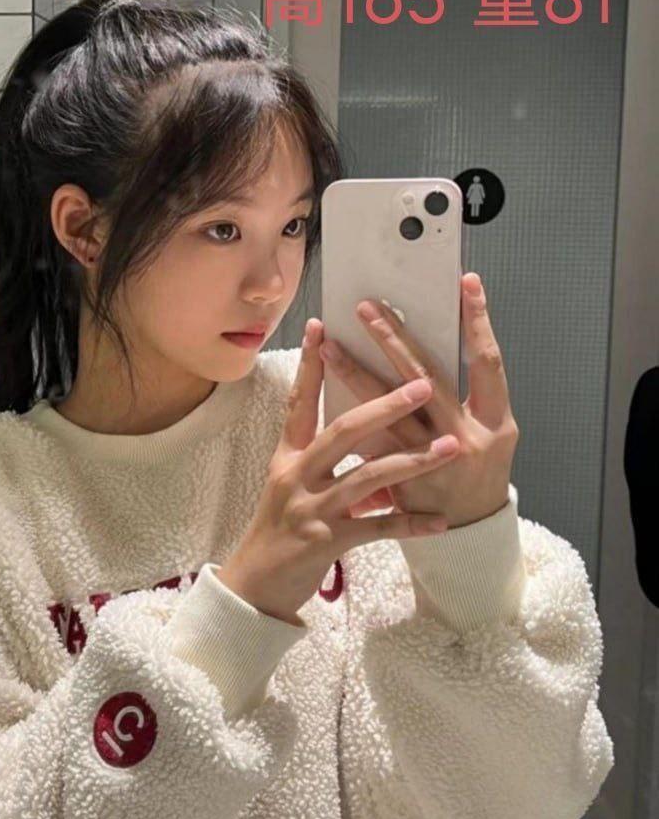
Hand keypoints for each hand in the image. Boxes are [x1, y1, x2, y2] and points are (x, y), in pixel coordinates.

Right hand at [218, 322, 462, 623]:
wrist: (254, 587)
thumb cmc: (278, 531)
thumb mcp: (288, 485)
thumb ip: (316, 455)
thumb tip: (354, 424)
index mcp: (288, 457)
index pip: (299, 402)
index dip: (311, 365)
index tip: (323, 327)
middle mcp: (297, 476)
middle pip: (343, 430)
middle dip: (385, 405)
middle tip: (423, 384)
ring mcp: (311, 509)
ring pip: (367, 477)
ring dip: (412, 461)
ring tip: (449, 448)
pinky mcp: (326, 542)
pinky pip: (377, 529)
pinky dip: (410, 525)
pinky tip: (439, 523)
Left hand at [316, 272, 519, 529]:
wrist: (470, 535)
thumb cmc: (477, 474)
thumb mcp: (488, 433)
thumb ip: (465, 395)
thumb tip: (426, 344)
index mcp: (495, 421)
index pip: (488, 361)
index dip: (479, 321)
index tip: (466, 283)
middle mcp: (467, 438)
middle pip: (427, 378)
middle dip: (395, 339)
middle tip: (368, 308)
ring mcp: (433, 463)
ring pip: (388, 410)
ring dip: (356, 374)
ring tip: (330, 345)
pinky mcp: (404, 483)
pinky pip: (372, 446)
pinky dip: (349, 422)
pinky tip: (324, 397)